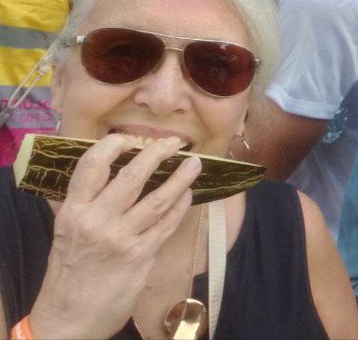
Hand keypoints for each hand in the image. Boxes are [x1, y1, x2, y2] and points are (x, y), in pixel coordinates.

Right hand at [29, 135, 199, 338]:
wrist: (70, 317)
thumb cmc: (69, 272)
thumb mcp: (64, 233)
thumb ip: (78, 203)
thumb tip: (96, 173)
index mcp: (72, 211)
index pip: (92, 165)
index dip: (114, 145)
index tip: (131, 137)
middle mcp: (95, 221)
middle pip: (132, 175)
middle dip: (157, 153)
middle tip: (174, 142)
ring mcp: (120, 238)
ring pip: (158, 198)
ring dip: (181, 177)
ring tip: (195, 163)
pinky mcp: (140, 255)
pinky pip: (167, 224)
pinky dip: (180, 206)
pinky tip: (188, 194)